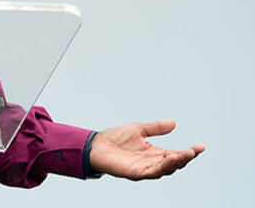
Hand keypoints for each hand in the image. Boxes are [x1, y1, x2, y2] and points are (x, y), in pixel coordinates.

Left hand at [89, 120, 203, 179]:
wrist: (96, 145)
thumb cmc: (115, 138)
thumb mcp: (139, 129)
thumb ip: (156, 128)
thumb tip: (174, 123)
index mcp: (154, 153)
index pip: (175, 154)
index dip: (188, 152)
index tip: (201, 146)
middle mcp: (152, 162)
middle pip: (174, 163)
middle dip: (186, 158)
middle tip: (195, 150)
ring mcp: (145, 169)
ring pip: (166, 169)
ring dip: (177, 162)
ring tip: (187, 154)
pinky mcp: (136, 173)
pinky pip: (153, 172)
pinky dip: (163, 166)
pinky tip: (170, 159)